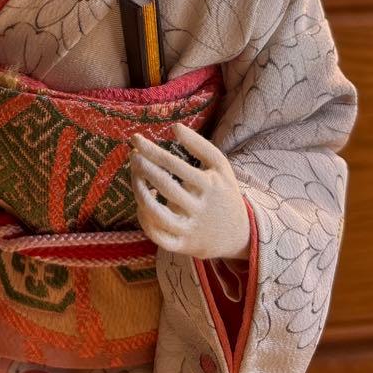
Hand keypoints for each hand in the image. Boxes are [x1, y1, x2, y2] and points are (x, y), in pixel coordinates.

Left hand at [129, 122, 250, 261]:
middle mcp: (200, 208)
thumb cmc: (223, 192)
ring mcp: (191, 229)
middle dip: (144, 168)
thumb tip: (174, 127)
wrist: (239, 235)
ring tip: (134, 177)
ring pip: (158, 215)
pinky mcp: (183, 246)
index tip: (136, 139)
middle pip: (166, 186)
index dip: (152, 151)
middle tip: (133, 155)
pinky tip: (141, 204)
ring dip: (141, 194)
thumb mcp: (220, 166)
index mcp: (209, 186)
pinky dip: (145, 221)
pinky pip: (159, 237)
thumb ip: (199, 145)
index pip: (175, 165)